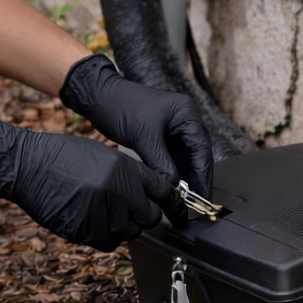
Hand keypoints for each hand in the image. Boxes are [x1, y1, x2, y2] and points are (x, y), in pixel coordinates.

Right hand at [0, 116, 174, 250]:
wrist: (28, 165)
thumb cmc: (62, 156)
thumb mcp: (101, 154)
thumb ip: (127, 176)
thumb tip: (145, 197)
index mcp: (125, 168)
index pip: (163, 191)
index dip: (173, 204)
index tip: (179, 213)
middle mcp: (118, 190)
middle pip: (149, 218)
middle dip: (141, 218)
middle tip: (125, 211)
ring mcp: (102, 211)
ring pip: (129, 233)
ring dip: (120, 228)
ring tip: (98, 212)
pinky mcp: (85, 230)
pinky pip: (108, 243)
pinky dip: (102, 237)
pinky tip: (88, 221)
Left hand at [59, 54, 212, 224]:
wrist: (99, 97)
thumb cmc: (122, 108)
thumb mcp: (144, 138)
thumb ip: (162, 164)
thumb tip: (174, 190)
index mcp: (187, 113)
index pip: (201, 148)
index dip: (203, 174)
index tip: (203, 197)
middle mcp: (184, 120)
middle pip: (197, 154)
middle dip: (196, 178)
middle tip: (197, 204)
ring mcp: (173, 128)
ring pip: (184, 158)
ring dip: (185, 178)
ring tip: (186, 202)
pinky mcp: (161, 136)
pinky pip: (172, 157)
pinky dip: (173, 172)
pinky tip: (173, 189)